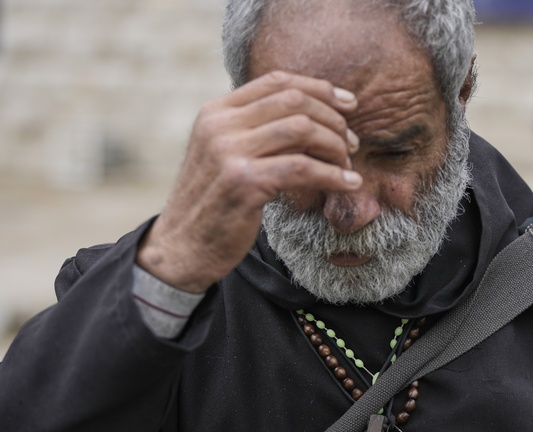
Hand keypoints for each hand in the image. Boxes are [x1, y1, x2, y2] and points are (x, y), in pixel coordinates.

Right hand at [138, 71, 362, 292]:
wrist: (181, 248)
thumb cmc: (212, 205)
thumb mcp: (224, 155)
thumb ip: (254, 132)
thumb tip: (309, 116)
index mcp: (216, 112)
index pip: (277, 82)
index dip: (319, 88)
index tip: (348, 104)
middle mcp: (220, 125)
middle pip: (294, 101)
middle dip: (332, 119)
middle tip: (351, 142)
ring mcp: (229, 152)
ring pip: (302, 129)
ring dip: (335, 145)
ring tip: (348, 164)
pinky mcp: (243, 183)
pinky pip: (302, 168)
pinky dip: (333, 175)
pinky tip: (348, 184)